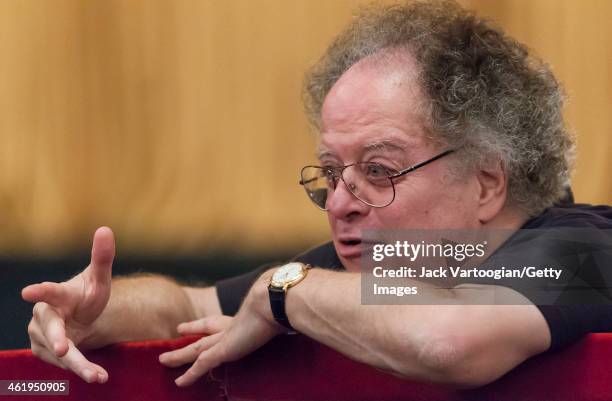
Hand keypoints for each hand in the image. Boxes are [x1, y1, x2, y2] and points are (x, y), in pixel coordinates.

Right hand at [21, 227, 114, 383]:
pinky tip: (98, 376)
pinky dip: (80, 370)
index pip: (49, 292)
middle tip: (64, 349)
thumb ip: (103, 257)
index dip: (40, 291)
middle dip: (58, 340)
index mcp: (58, 295)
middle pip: (51, 329)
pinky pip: (63, 364)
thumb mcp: (99, 278)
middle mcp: (44, 316)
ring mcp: (42, 336)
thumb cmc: (87, 295)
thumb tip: (106, 229)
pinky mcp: (46, 353)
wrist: (81, 316)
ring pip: (59, 351)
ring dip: (77, 364)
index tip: (28, 292)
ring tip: (97, 375)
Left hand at [159, 271, 284, 386]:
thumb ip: (285, 310)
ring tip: (163, 360)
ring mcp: (225, 338)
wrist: (273, 300)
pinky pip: (201, 366)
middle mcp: (230, 326)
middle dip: (191, 332)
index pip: (220, 320)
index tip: (197, 321)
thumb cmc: (281, 301)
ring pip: (195, 349)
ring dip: (179, 355)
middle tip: (178, 330)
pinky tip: (180, 383)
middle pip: (204, 331)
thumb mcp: (281, 307)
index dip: (207, 321)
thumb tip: (299, 307)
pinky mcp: (223, 350)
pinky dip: (190, 374)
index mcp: (242, 317)